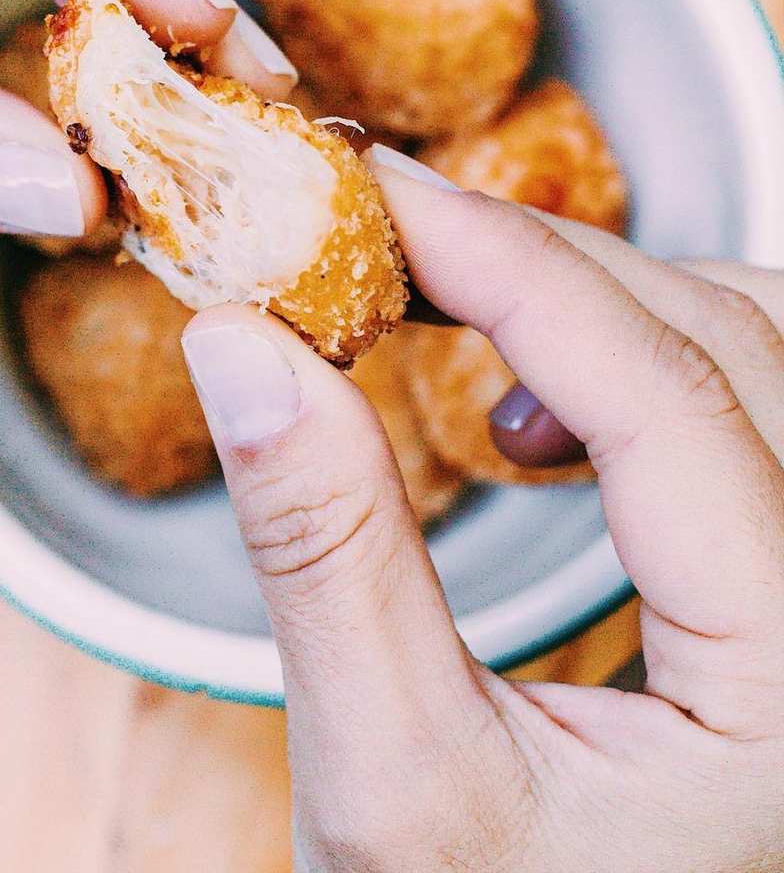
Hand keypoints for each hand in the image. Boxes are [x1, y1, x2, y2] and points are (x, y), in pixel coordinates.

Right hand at [181, 149, 783, 871]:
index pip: (665, 395)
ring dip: (604, 305)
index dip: (507, 266)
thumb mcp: (393, 785)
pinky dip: (642, 364)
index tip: (377, 194)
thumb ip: (326, 554)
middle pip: (726, 341)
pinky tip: (545, 420)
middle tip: (385, 238)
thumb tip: (246, 348)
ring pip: (757, 350)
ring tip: (460, 327)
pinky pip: (751, 406)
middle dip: (542, 266)